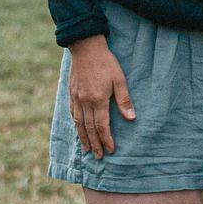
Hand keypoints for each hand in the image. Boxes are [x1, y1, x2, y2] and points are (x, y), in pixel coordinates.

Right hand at [66, 34, 135, 157]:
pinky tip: (78, 129)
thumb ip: (124, 99)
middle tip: (98, 156)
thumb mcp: (119, 78)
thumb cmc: (105, 61)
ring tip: (87, 149)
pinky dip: (75, 124)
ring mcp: (76, 97)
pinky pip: (72, 113)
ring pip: (79, 123)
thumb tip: (131, 118)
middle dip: (95, 143)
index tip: (111, 150)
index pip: (102, 126)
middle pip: (89, 128)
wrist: (85, 46)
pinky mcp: (71, 92)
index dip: (106, 139)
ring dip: (83, 137)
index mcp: (98, 99)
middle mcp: (85, 101)